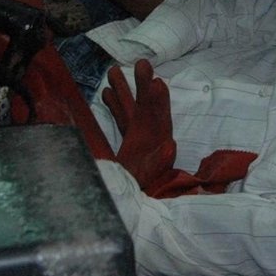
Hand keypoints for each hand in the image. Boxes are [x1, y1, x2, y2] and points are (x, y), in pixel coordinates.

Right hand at [103, 60, 176, 189]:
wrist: (128, 212)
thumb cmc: (138, 195)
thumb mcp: (148, 180)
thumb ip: (158, 163)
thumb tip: (170, 146)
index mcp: (157, 147)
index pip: (158, 118)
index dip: (157, 100)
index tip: (156, 82)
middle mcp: (150, 141)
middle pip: (146, 109)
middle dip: (142, 86)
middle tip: (140, 63)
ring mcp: (138, 143)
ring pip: (131, 112)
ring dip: (123, 92)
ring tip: (112, 70)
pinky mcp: (127, 149)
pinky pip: (122, 123)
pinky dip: (115, 107)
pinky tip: (105, 93)